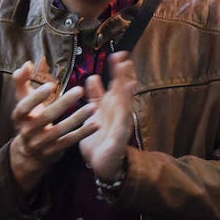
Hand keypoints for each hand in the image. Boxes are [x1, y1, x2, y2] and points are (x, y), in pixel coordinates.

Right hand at [6, 60, 94, 192]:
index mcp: (19, 117)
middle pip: (45, 118)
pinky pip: (69, 141)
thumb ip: (22, 81)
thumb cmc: (28, 118)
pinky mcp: (54, 151)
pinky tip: (95, 124)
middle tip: (79, 90)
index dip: (36, 97)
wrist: (28, 152)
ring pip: (60, 131)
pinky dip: (83, 133)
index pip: (24, 107)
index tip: (51, 85)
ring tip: (92, 107)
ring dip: (77, 119)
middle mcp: (28, 131)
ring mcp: (41, 143)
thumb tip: (27, 64)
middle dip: (63, 104)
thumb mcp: (21, 101)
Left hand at [79, 52, 135, 181]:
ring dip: (125, 83)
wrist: (101, 164)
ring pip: (125, 99)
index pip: (114, 84)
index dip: (116, 70)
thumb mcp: (92, 114)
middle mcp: (117, 111)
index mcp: (109, 106)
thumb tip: (92, 77)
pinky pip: (123, 117)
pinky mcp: (120, 133)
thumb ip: (94, 97)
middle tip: (122, 55)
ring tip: (125, 68)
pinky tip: (126, 92)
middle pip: (121, 88)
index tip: (117, 55)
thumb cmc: (98, 139)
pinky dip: (125, 104)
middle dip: (123, 72)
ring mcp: (120, 121)